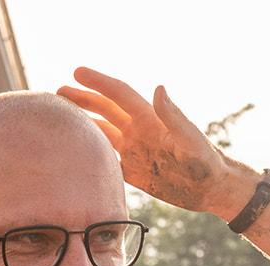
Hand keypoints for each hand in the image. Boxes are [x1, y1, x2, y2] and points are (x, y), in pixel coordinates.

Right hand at [58, 68, 229, 214]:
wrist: (211, 190)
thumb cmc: (207, 163)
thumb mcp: (190, 139)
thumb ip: (174, 115)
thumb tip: (158, 88)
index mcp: (150, 120)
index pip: (119, 94)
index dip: (98, 83)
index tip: (77, 72)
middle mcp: (139, 132)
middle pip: (106, 109)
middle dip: (83, 100)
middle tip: (58, 92)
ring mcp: (136, 151)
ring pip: (103, 132)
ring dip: (85, 125)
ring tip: (62, 120)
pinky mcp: (134, 171)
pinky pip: (107, 160)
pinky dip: (91, 154)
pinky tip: (76, 155)